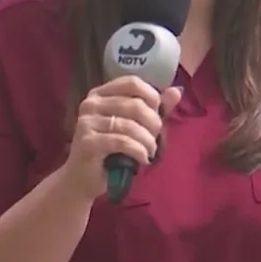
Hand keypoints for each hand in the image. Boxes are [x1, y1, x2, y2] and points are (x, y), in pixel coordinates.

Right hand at [61, 76, 182, 199]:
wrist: (83, 178)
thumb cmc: (111, 151)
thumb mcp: (136, 126)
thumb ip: (155, 109)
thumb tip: (176, 91)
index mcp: (101, 94)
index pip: (132, 83)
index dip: (152, 96)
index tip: (158, 114)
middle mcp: (90, 103)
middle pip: (135, 104)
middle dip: (153, 124)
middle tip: (155, 140)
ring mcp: (86, 122)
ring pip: (130, 125)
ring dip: (148, 141)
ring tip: (150, 151)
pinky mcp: (88, 142)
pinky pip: (122, 142)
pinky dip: (138, 151)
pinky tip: (142, 159)